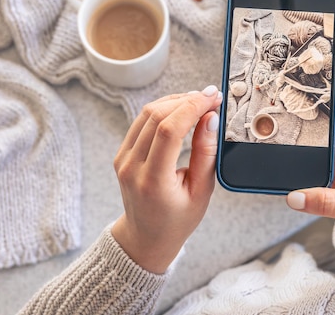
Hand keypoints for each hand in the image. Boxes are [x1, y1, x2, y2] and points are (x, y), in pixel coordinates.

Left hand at [111, 85, 221, 272]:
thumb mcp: (202, 192)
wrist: (146, 237)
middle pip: (156, 116)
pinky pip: (141, 121)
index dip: (193, 108)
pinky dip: (163, 109)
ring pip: (147, 113)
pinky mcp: (122, 153)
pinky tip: (182, 109)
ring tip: (199, 101)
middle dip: (187, 100)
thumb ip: (206, 153)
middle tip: (210, 97)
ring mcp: (122, 159)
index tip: (212, 98)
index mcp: (152, 181)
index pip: (169, 130)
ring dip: (175, 101)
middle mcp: (132, 167)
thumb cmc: (177, 219)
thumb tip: (211, 118)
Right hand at [286, 84, 334, 264]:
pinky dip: (296, 170)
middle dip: (301, 111)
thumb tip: (293, 196)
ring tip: (270, 130)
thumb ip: (328, 202)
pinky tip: (281, 168)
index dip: (327, 84)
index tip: (306, 68)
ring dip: (295, 141)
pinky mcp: (333, 188)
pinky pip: (309, 174)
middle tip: (274, 99)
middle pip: (320, 124)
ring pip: (312, 149)